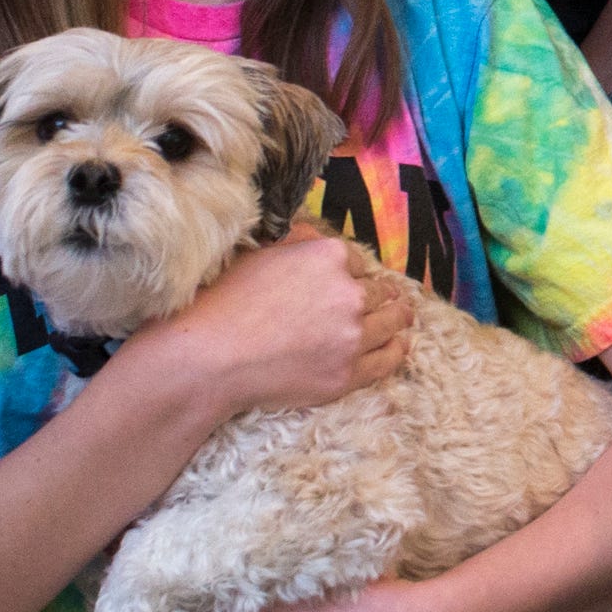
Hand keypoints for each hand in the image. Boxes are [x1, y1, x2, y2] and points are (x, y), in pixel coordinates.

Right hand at [134, 227, 411, 419]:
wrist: (208, 358)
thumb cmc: (224, 303)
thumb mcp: (259, 254)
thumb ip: (296, 244)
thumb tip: (312, 237)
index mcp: (328, 256)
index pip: (356, 260)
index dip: (352, 271)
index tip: (351, 280)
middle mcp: (348, 292)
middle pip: (379, 290)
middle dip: (381, 293)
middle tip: (389, 297)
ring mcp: (351, 335)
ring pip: (391, 321)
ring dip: (398, 317)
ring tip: (403, 316)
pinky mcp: (347, 374)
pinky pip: (387, 359)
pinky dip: (396, 349)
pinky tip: (399, 344)